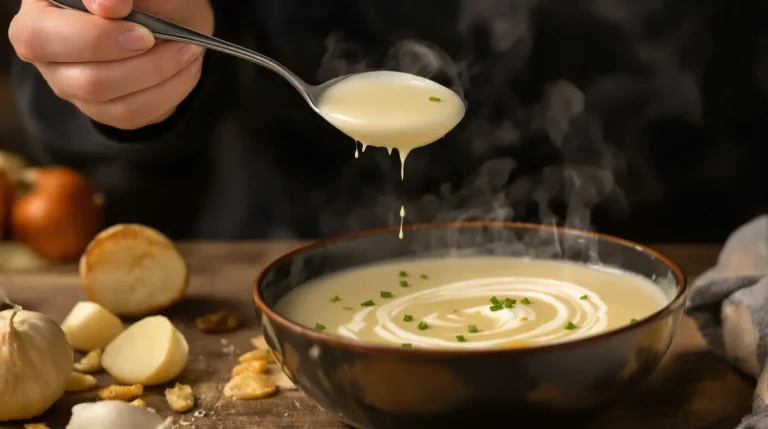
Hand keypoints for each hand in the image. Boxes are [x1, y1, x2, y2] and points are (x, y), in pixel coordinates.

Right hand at [8, 0, 213, 129]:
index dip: (92, 33)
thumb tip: (110, 5)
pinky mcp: (99, 107)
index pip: (42, 34)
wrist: (171, 15)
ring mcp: (68, 82)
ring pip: (109, 98)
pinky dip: (169, 92)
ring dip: (158, 74)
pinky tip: (186, 70)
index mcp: (41, 8)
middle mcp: (44, 50)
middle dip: (136, 61)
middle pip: (82, 78)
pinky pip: (131, 113)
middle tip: (164, 39)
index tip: (126, 9)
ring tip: (188, 51)